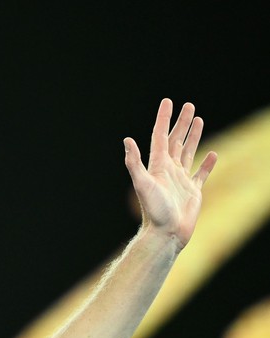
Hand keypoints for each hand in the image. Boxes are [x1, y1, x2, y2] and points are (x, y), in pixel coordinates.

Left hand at [123, 98, 217, 248]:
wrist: (166, 233)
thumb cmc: (154, 211)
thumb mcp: (142, 184)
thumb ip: (134, 163)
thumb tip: (127, 140)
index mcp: (157, 166)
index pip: (160, 137)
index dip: (164, 119)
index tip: (168, 102)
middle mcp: (168, 170)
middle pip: (176, 141)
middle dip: (181, 123)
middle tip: (188, 105)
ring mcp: (181, 180)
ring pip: (188, 152)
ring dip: (193, 136)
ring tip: (198, 120)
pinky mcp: (193, 191)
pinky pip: (201, 174)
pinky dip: (207, 163)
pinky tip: (213, 154)